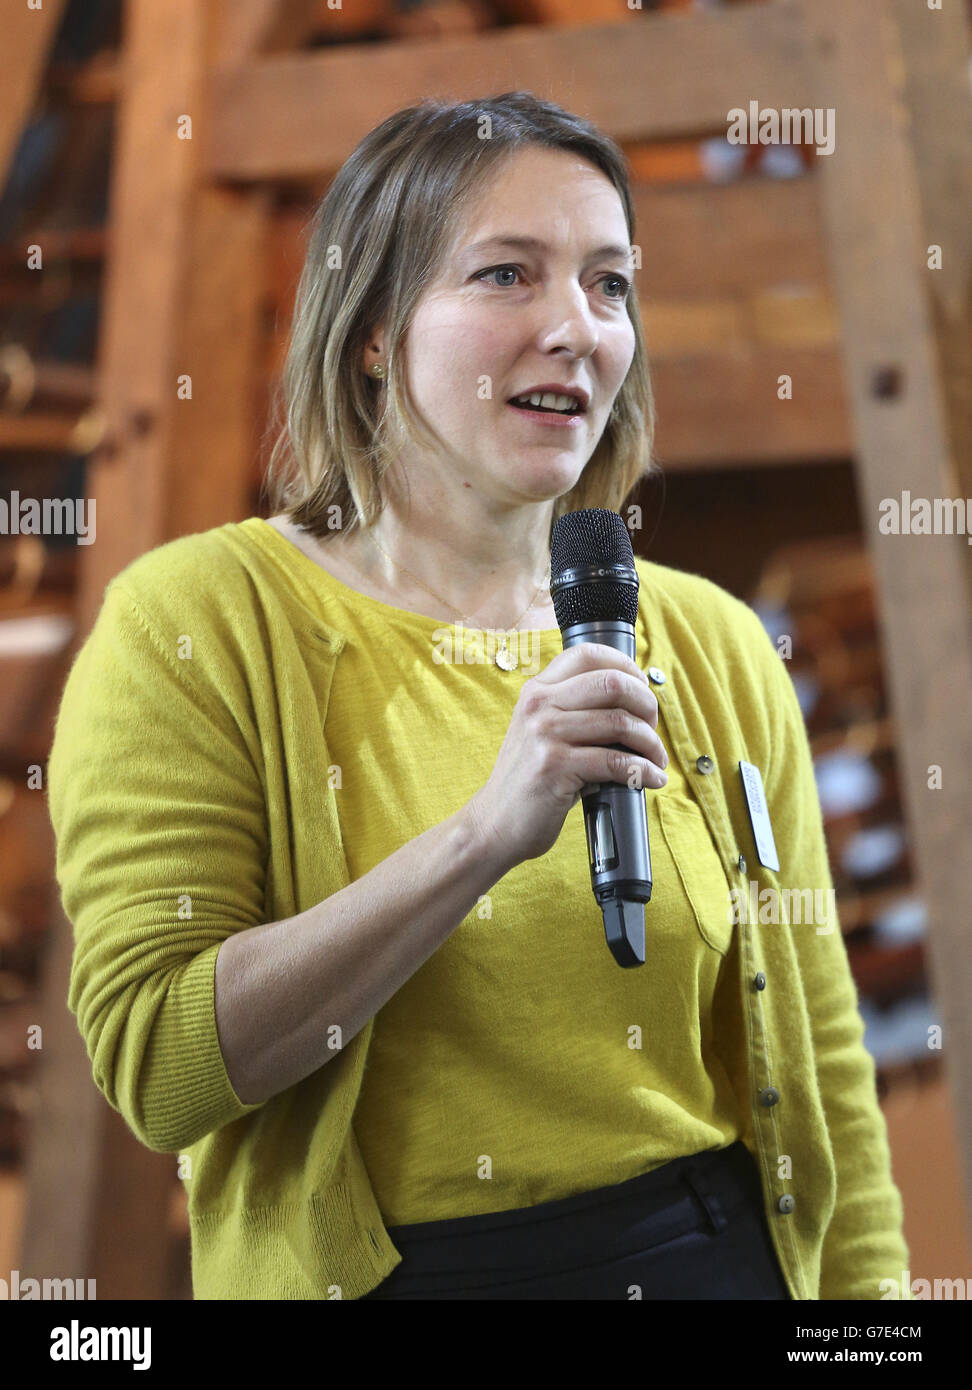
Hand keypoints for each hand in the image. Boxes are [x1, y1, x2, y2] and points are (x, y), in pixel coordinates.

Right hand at [465, 642, 668, 868]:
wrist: (495, 822)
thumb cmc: (528, 779)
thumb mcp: (540, 730)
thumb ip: (573, 710)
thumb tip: (633, 703)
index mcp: (537, 690)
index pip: (588, 654)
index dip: (626, 666)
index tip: (642, 690)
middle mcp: (539, 705)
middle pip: (612, 683)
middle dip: (646, 705)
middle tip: (652, 728)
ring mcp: (545, 734)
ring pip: (620, 722)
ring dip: (650, 743)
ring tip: (655, 759)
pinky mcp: (555, 767)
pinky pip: (616, 762)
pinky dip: (643, 771)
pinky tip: (651, 779)